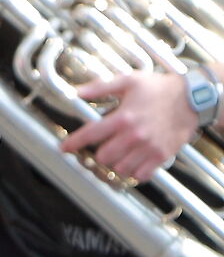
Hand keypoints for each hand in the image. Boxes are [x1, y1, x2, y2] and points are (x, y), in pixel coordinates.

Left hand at [58, 70, 200, 183]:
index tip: (64, 148)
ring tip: (121, 153)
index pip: (91, 134)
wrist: (192, 97)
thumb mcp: (129, 80)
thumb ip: (101, 87)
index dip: (73, 142)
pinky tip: (135, 161)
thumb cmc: (160, 88)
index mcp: (123, 117)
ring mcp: (148, 148)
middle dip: (100, 152)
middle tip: (106, 145)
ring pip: (120, 169)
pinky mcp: (161, 156)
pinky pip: (140, 175)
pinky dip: (135, 172)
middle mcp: (134, 135)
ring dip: (116, 163)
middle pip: (103, 157)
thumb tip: (78, 92)